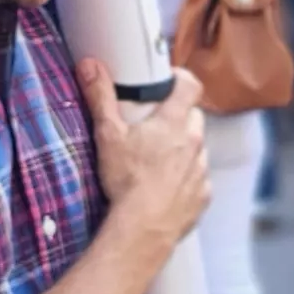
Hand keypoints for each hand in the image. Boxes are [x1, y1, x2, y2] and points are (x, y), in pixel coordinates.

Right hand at [78, 58, 210, 249]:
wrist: (143, 228)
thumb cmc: (127, 180)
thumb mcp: (108, 135)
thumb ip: (101, 98)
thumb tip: (91, 65)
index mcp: (173, 122)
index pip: (190, 86)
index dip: (182, 79)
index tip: (170, 80)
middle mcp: (194, 142)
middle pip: (194, 117)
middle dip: (179, 116)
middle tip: (156, 124)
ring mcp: (201, 170)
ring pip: (198, 148)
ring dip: (184, 148)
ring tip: (159, 159)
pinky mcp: (202, 195)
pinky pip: (199, 179)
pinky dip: (187, 178)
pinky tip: (167, 186)